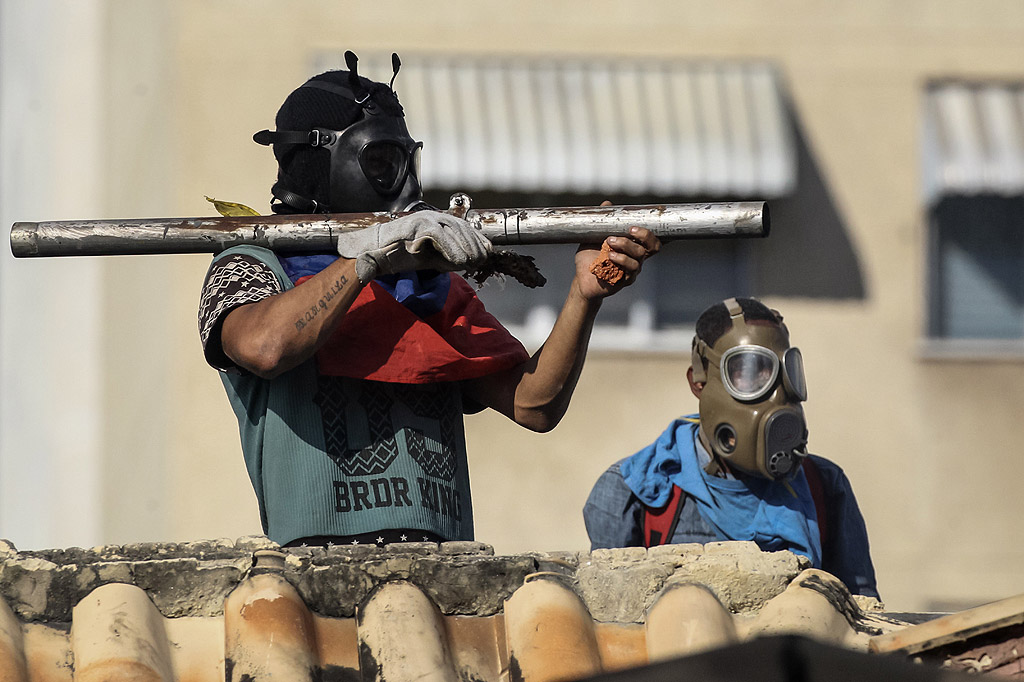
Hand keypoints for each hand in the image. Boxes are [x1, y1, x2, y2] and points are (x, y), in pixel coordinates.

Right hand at [335, 210, 492, 282]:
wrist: (373, 253)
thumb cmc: (401, 256)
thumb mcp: (433, 258)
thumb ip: (452, 257)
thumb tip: (475, 260)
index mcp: (439, 222)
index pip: (465, 229)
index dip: (478, 242)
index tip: (486, 256)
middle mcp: (434, 216)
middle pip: (463, 229)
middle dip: (474, 247)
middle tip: (479, 263)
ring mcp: (424, 218)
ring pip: (454, 231)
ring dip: (466, 249)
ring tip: (471, 263)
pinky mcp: (416, 225)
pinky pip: (439, 235)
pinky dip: (451, 249)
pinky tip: (458, 262)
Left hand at [573, 203, 660, 299]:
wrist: (581, 279)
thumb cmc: (589, 258)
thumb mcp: (593, 237)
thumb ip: (602, 222)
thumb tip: (607, 204)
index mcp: (632, 248)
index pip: (651, 241)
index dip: (649, 233)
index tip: (633, 226)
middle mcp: (636, 259)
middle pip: (651, 247)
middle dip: (642, 235)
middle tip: (628, 230)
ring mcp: (632, 270)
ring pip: (639, 257)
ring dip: (626, 246)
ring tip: (609, 243)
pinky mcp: (625, 281)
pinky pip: (629, 270)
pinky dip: (620, 260)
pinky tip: (609, 256)